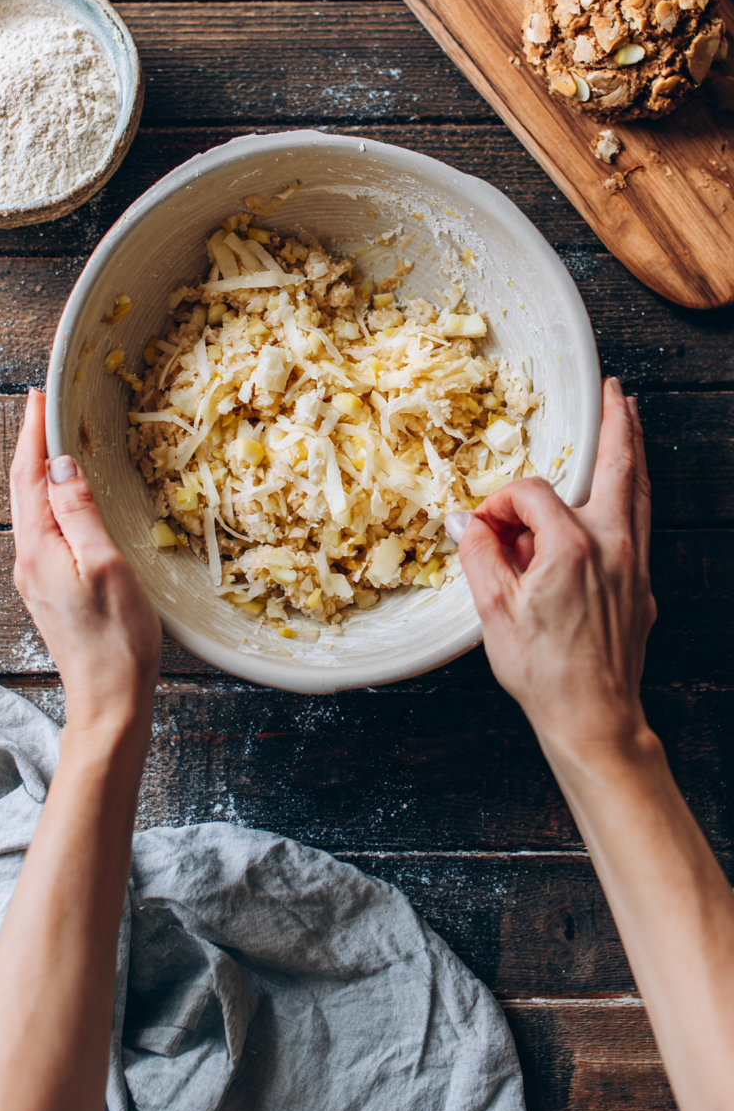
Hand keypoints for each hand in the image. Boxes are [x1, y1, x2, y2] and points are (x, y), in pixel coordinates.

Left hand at [10, 388, 161, 744]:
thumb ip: (80, 512)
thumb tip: (61, 464)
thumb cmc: (117, 638)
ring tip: (53, 442)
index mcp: (39, 550)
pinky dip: (50, 502)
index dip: (32, 435)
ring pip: (31, 512)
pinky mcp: (51, 591)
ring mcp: (37, 578)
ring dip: (38, 473)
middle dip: (31, 447)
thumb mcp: (106, 566)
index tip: (39, 397)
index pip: (28, 478)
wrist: (110, 699)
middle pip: (22, 492)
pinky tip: (66, 497)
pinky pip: (44, 531)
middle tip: (43, 407)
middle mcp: (29, 561)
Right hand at [452, 377, 656, 756]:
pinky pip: (641, 523)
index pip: (533, 494)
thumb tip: (466, 522)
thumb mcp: (494, 611)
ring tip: (631, 420)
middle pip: (619, 466)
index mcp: (572, 547)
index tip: (482, 528)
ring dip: (635, 450)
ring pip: (640, 491)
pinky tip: (624, 492)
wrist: (595, 719)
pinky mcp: (643, 587)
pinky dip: (634, 494)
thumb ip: (479, 555)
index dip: (501, 504)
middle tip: (614, 391)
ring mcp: (635, 566)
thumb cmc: (545, 673)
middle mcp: (613, 546)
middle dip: (617, 423)